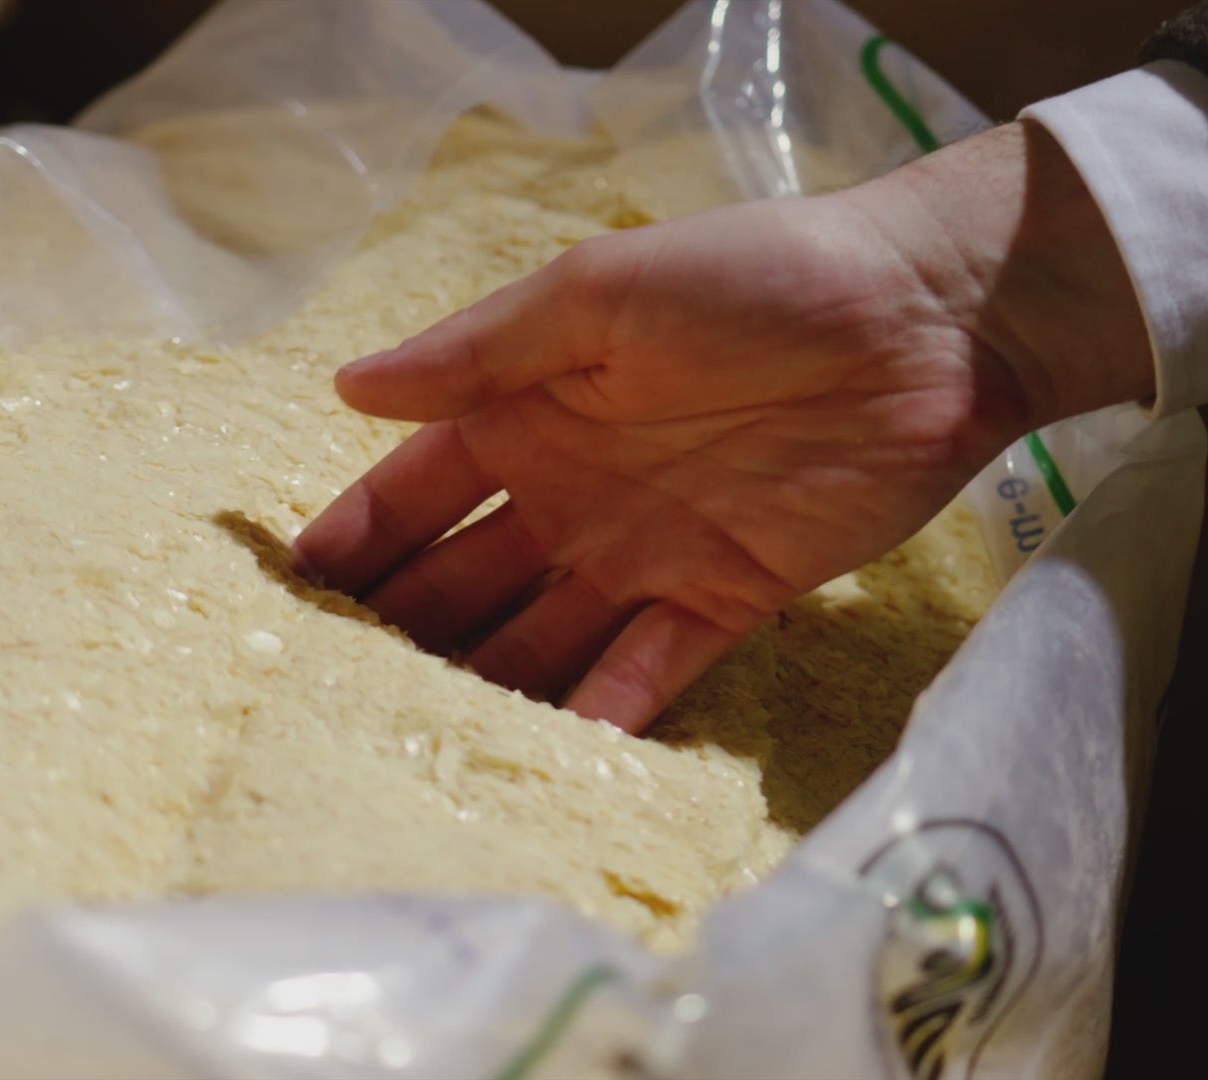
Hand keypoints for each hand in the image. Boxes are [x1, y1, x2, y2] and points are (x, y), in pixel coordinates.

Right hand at [293, 122, 1152, 732]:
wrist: (922, 319)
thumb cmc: (751, 280)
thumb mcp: (598, 293)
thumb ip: (480, 352)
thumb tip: (347, 387)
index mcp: (532, 410)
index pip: (418, 489)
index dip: (356, 538)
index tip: (286, 595)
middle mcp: (572, 491)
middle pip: (466, 579)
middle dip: (404, 632)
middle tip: (328, 699)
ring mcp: (644, 553)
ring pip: (540, 638)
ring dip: (485, 687)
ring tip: (414, 751)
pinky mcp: (723, 601)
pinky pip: (645, 674)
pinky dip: (598, 717)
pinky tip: (544, 764)